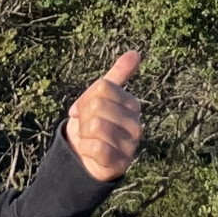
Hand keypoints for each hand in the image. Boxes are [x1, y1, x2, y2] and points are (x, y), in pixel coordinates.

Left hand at [65, 50, 144, 181]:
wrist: (87, 161)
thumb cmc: (94, 125)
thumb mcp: (101, 98)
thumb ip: (117, 75)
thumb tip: (136, 52)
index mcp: (132, 104)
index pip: (102, 87)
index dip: (85, 98)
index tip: (81, 110)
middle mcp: (136, 123)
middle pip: (97, 105)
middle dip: (83, 118)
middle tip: (86, 129)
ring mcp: (131, 145)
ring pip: (95, 126)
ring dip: (83, 134)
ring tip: (89, 140)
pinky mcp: (121, 164)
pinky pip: (96, 147)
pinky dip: (86, 149)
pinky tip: (91, 153)